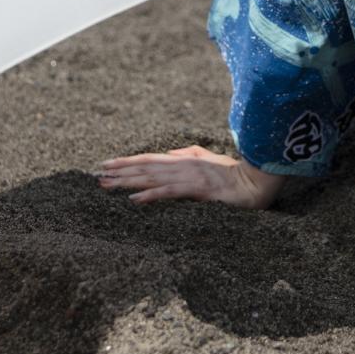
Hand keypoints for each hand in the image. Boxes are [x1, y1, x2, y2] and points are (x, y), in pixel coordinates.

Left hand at [96, 145, 285, 209]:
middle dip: (120, 172)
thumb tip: (170, 154)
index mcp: (185, 159)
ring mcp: (189, 176)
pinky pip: (169, 192)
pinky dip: (150, 195)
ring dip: (127, 181)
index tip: (107, 165)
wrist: (257, 182)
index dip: (127, 161)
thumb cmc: (235, 174)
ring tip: (107, 185)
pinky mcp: (198, 189)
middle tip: (97, 175)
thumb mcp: (210, 160)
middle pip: (145, 167)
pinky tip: (133, 200)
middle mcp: (183, 165)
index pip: (149, 159)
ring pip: (151, 177)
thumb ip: (191, 154)